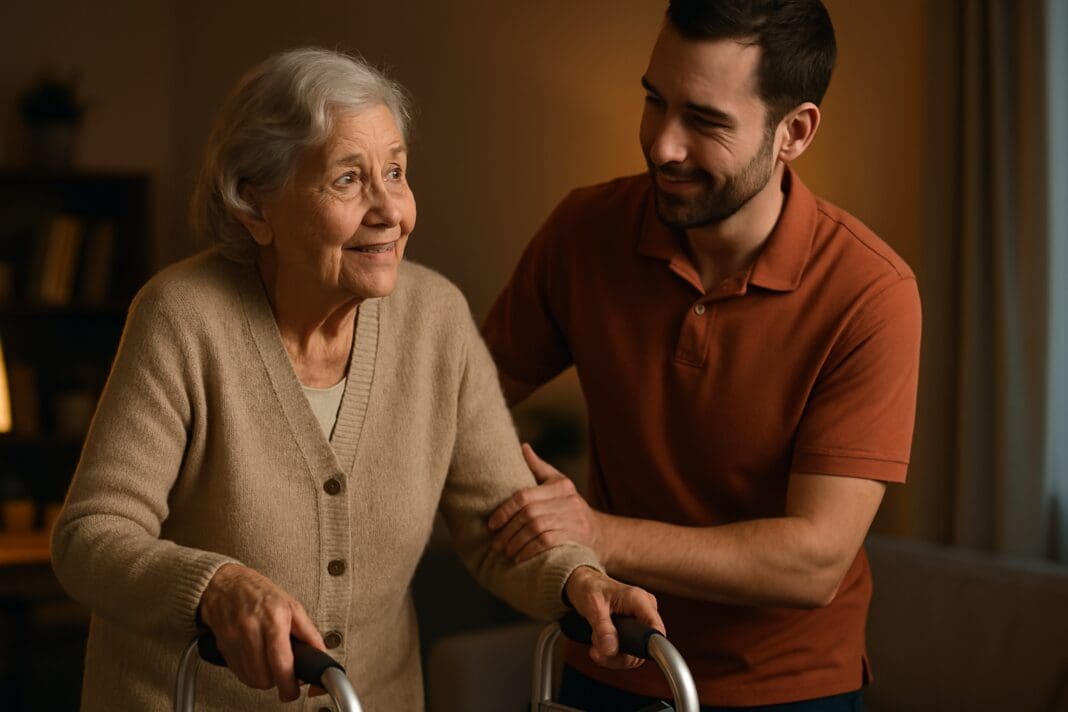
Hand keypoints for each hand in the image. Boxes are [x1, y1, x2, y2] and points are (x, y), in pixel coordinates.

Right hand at [198, 564, 325, 701]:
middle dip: (277, 680)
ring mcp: (234, 639)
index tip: (294, 689)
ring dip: (264, 678)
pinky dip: (250, 673)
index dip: (289, 684)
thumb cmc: (259, 592)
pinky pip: (239, 673)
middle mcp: (252, 630)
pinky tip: (256, 660)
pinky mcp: (223, 647)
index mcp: (274, 619)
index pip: (281, 663)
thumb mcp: (292, 605)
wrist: (224, 584)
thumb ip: (308, 632)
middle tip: (284, 671)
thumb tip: (320, 654)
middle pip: (265, 677)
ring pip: (251, 679)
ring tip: (270, 663)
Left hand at [489, 444, 601, 561]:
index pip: (524, 496)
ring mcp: (574, 519)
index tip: (492, 524)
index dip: (504, 511)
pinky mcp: (576, 537)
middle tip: (496, 544)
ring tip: (505, 551)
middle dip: (508, 531)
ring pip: (536, 529)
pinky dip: (530, 551)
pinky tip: (520, 558)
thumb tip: (522, 447)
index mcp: (560, 485)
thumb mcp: (558, 484)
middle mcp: (568, 500)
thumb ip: (539, 468)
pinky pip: (547, 543)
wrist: (601, 533)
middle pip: (529, 514)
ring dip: (517, 542)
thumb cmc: (569, 507)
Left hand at [564, 566, 662, 668]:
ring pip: (635, 653)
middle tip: (597, 649)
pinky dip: (613, 652)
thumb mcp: (592, 606)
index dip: (643, 647)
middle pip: (644, 648)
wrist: (585, 583)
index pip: (656, 631)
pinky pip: (629, 650)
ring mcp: (641, 620)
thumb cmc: (590, 587)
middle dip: (618, 654)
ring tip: (596, 642)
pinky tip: (600, 645)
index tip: (622, 655)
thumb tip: (610, 649)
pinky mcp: (634, 629)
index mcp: (640, 600)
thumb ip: (602, 628)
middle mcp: (645, 611)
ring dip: (613, 655)